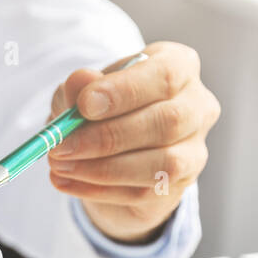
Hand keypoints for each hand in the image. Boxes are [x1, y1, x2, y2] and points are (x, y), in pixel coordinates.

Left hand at [47, 41, 219, 243]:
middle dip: (108, 137)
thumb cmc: (103, 107)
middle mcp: (197, 105)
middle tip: (61, 145)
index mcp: (179, 66)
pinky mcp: (181, 183)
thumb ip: (81, 86)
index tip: (84, 105)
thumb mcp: (84, 91)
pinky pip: (144, 191)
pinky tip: (66, 182)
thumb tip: (80, 83)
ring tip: (60, 165)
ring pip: (162, 163)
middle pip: (167, 122)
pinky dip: (99, 190)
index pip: (165, 75)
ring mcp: (195, 147)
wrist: (114, 148)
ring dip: (103, 168)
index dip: (124, 91)